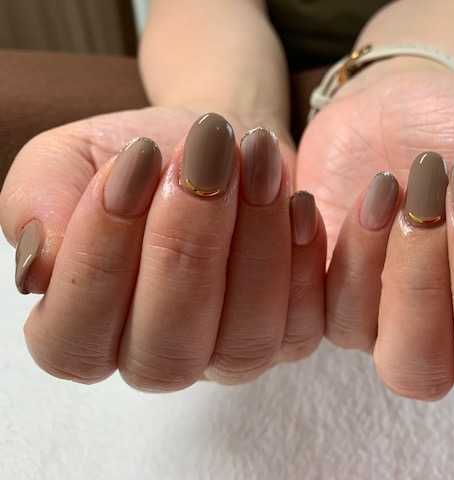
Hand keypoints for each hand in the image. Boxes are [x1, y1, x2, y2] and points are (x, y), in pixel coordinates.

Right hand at [0, 107, 325, 389]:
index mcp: (87, 331)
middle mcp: (161, 357)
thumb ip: (37, 204)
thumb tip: (40, 267)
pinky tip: (297, 200)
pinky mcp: (293, 334)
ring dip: (253, 244)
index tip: (128, 166)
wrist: (219, 141)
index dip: (98, 262)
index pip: (74, 341)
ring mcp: (232, 355)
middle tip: (202, 158)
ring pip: (244, 340)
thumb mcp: (71, 159)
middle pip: (166, 351)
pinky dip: (305, 260)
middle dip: (185, 248)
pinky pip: (305, 323)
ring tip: (252, 158)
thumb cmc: (141, 156)